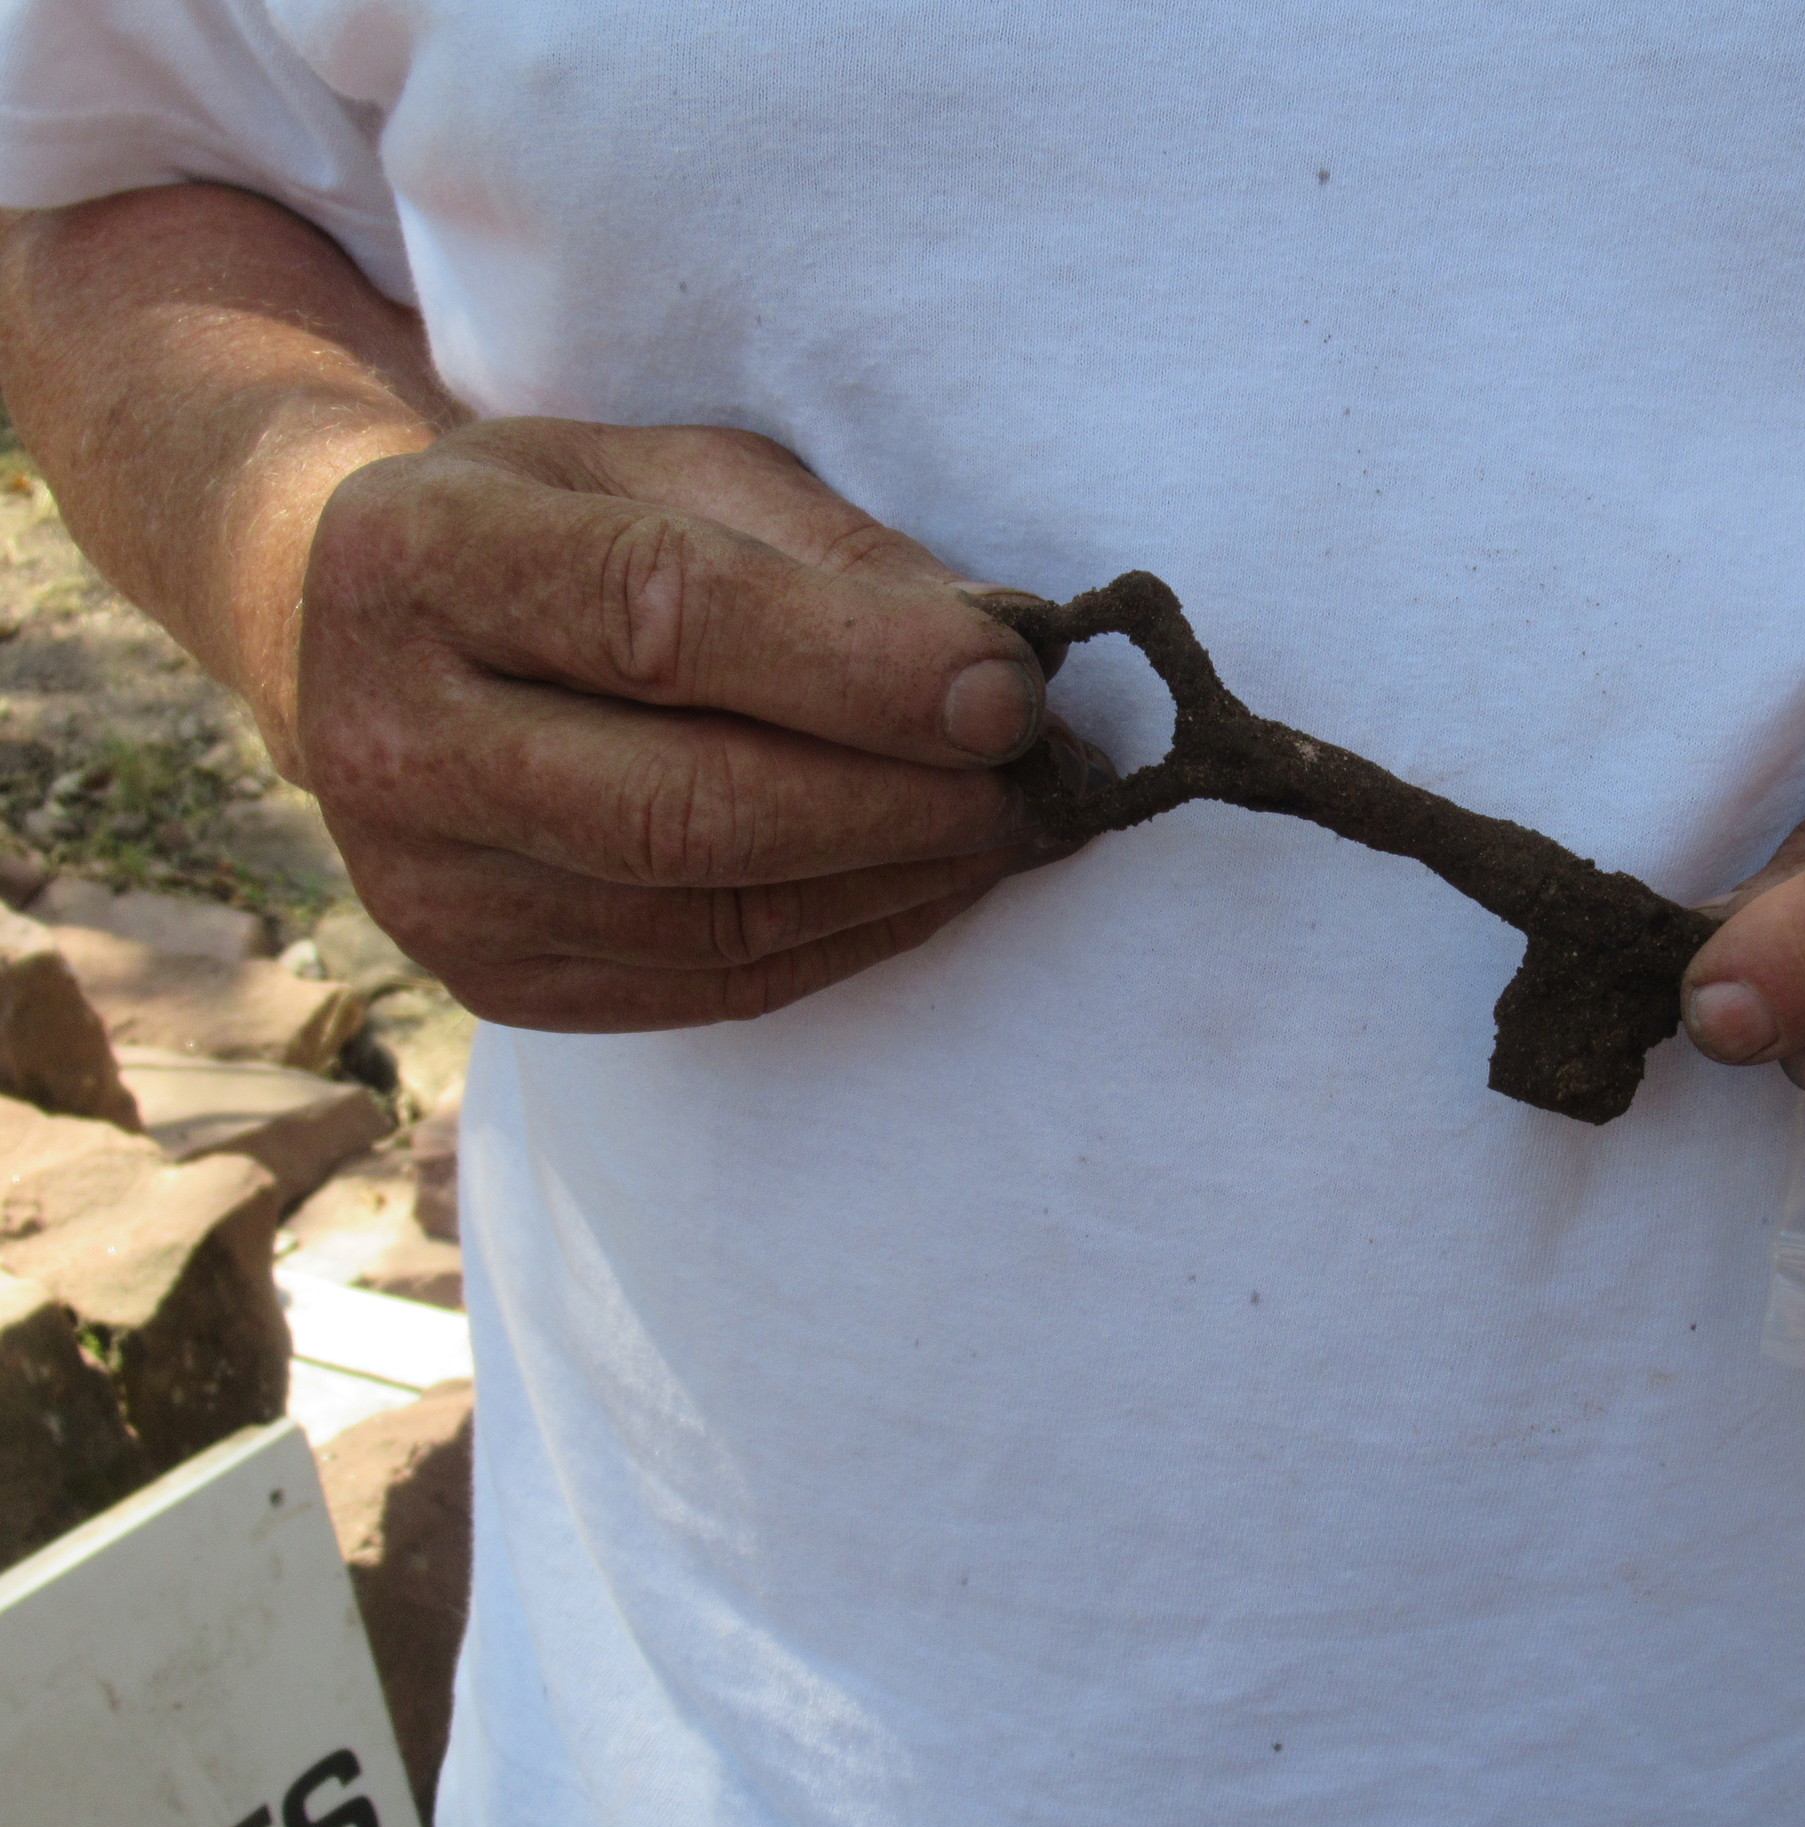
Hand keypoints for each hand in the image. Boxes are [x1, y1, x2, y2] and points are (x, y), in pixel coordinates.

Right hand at [297, 418, 1074, 1029]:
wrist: (372, 639)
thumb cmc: (562, 526)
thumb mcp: (672, 468)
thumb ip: (828, 547)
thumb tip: (1002, 651)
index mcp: (421, 553)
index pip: (662, 618)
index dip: (858, 666)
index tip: (1009, 690)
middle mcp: (392, 737)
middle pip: (688, 805)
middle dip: (899, 800)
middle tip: (1039, 778)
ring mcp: (427, 884)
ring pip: (712, 918)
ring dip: (899, 880)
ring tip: (1014, 828)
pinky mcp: (488, 980)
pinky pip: (712, 986)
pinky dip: (853, 937)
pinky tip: (936, 884)